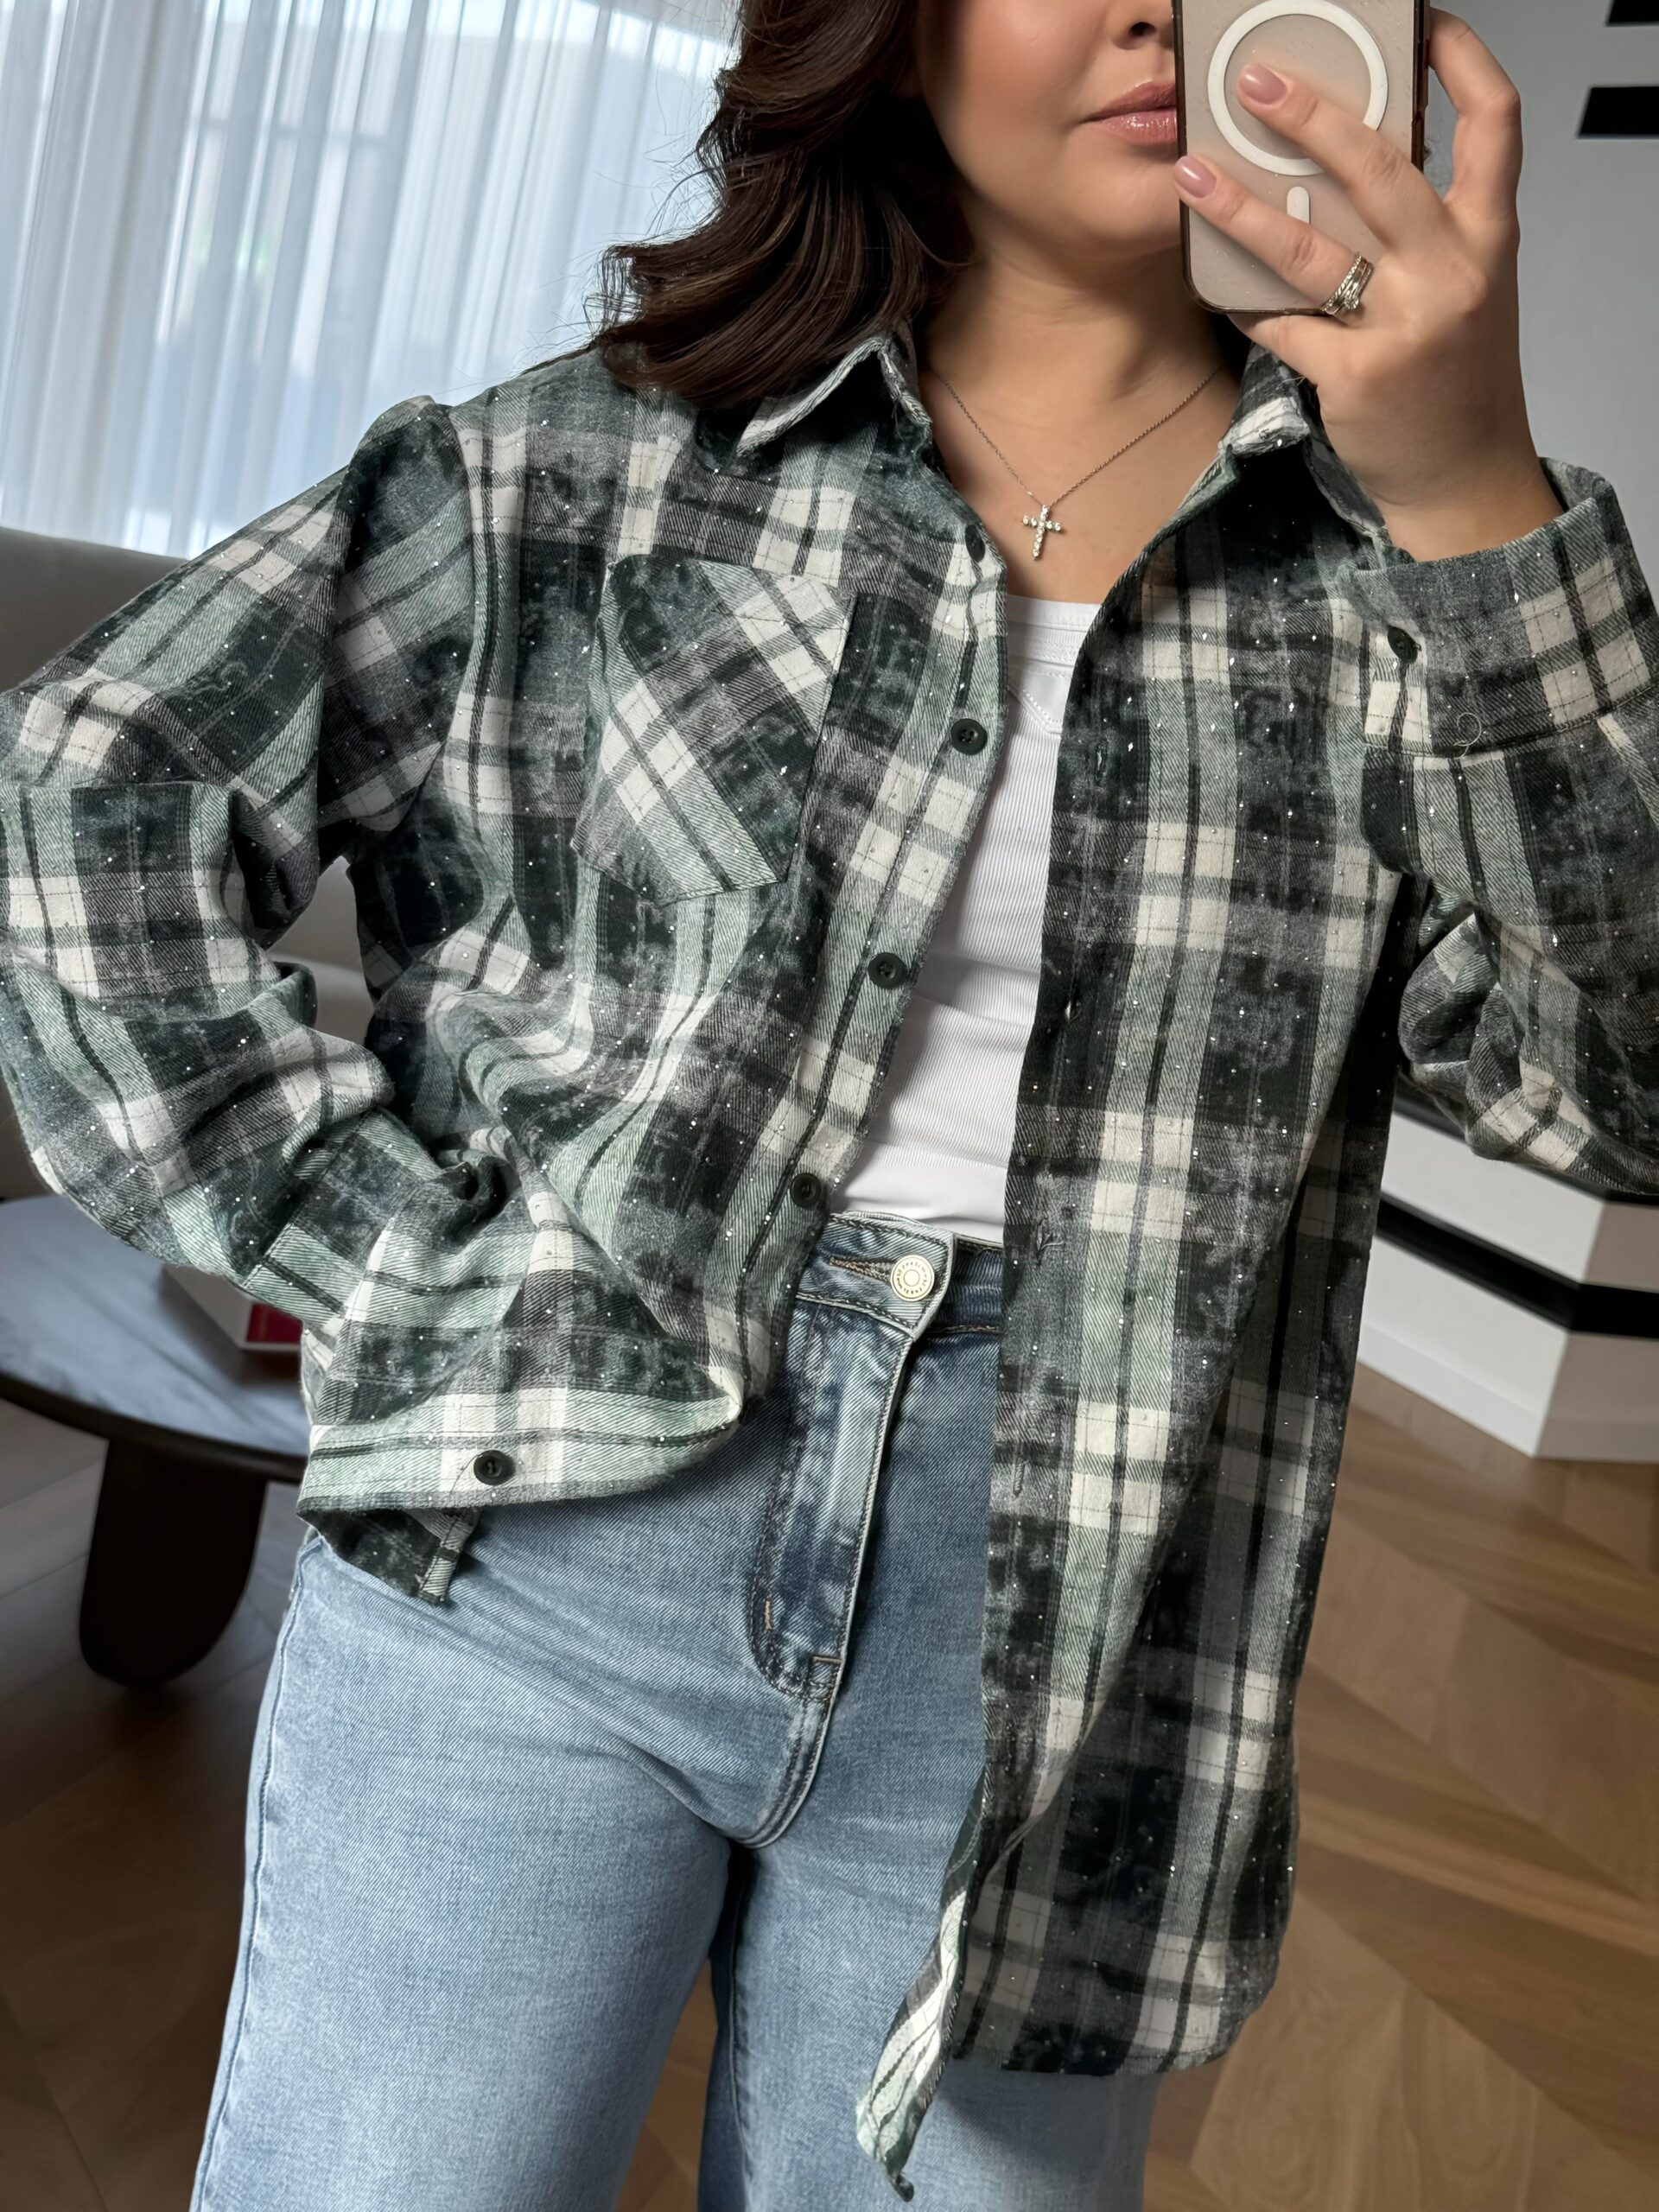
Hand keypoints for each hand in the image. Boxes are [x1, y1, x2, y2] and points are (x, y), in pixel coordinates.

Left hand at [1171, 8, 1561, 554]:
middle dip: (1315, 117)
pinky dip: (1244, 303)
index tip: (1421, 22)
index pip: (1494, 121)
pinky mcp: (1357, 376)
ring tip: (1192, 175)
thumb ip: (1428, 226)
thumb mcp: (1468, 285)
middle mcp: (1455, 270)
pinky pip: (1283, 326)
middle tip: (1256, 83)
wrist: (1465, 477)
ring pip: (1311, 248)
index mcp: (1490, 234)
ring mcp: (1405, 324)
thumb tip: (1354, 161)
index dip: (1461, 59)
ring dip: (1242, 209)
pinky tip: (1213, 281)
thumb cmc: (1458, 375)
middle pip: (1381, 170)